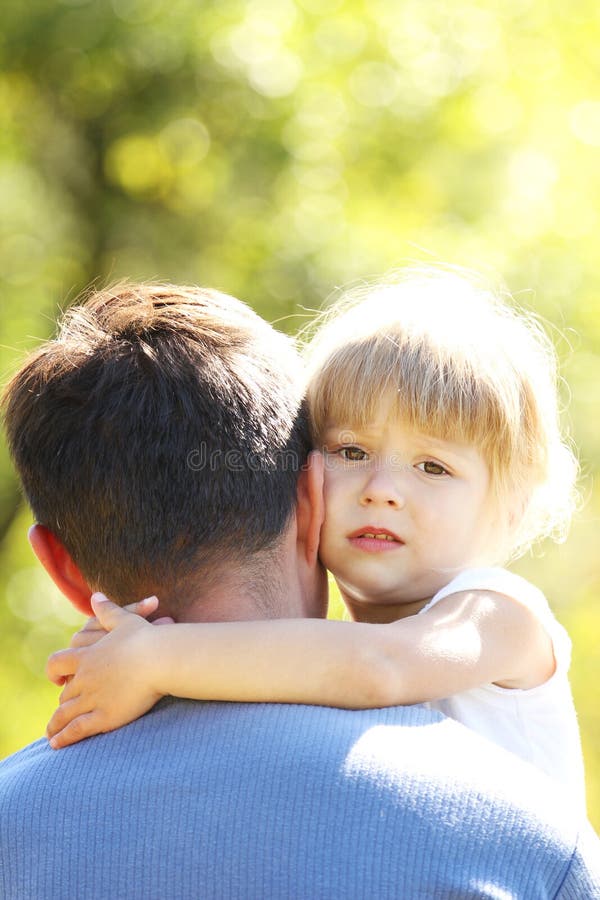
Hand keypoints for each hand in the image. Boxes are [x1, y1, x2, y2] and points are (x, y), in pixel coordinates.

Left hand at [46, 594, 167, 748]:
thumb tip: (96, 596)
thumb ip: (107, 611)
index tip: (57, 678)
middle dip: (63, 701)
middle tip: (62, 709)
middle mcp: (84, 678)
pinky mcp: (103, 717)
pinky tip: (58, 744)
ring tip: (51, 734)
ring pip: (65, 713)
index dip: (54, 671)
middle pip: (64, 692)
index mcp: (87, 656)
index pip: (58, 663)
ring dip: (56, 724)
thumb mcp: (125, 620)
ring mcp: (92, 698)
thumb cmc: (147, 638)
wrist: (161, 659)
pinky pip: (76, 730)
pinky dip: (65, 738)